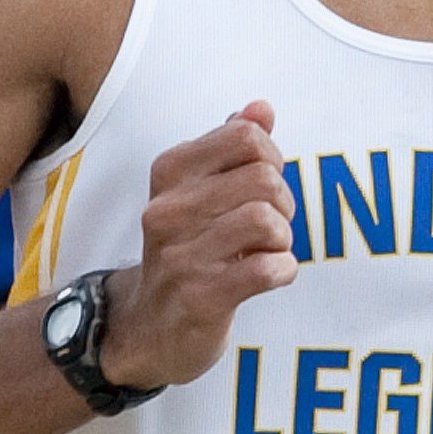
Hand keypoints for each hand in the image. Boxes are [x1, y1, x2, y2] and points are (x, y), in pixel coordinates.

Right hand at [100, 101, 294, 388]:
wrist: (149, 326)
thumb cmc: (187, 247)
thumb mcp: (200, 189)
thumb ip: (232, 145)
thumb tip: (261, 107)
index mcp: (170, 171)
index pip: (246, 136)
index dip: (272, 159)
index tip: (263, 185)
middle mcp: (167, 208)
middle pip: (265, 178)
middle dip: (283, 202)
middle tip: (271, 224)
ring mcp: (181, 254)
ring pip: (267, 221)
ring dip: (282, 238)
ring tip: (267, 249)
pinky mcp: (201, 297)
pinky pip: (268, 268)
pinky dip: (283, 270)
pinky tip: (269, 275)